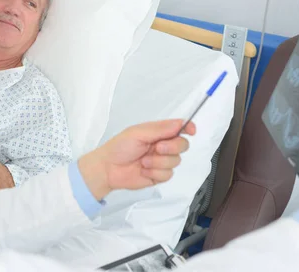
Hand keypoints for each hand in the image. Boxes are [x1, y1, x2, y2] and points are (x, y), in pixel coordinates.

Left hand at [78, 120, 193, 199]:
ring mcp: (161, 161)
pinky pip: (168, 174)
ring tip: (143, 161)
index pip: (179, 128)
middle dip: (172, 147)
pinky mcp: (159, 175)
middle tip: (157, 148)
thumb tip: (180, 123)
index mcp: (158, 132)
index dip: (188, 128)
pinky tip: (143, 170)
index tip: (191, 131)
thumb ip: (160, 129)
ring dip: (158, 161)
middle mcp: (162, 146)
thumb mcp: (138, 133)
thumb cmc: (119, 147)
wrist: (108, 169)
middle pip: (182, 145)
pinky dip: (155, 172)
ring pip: (176, 161)